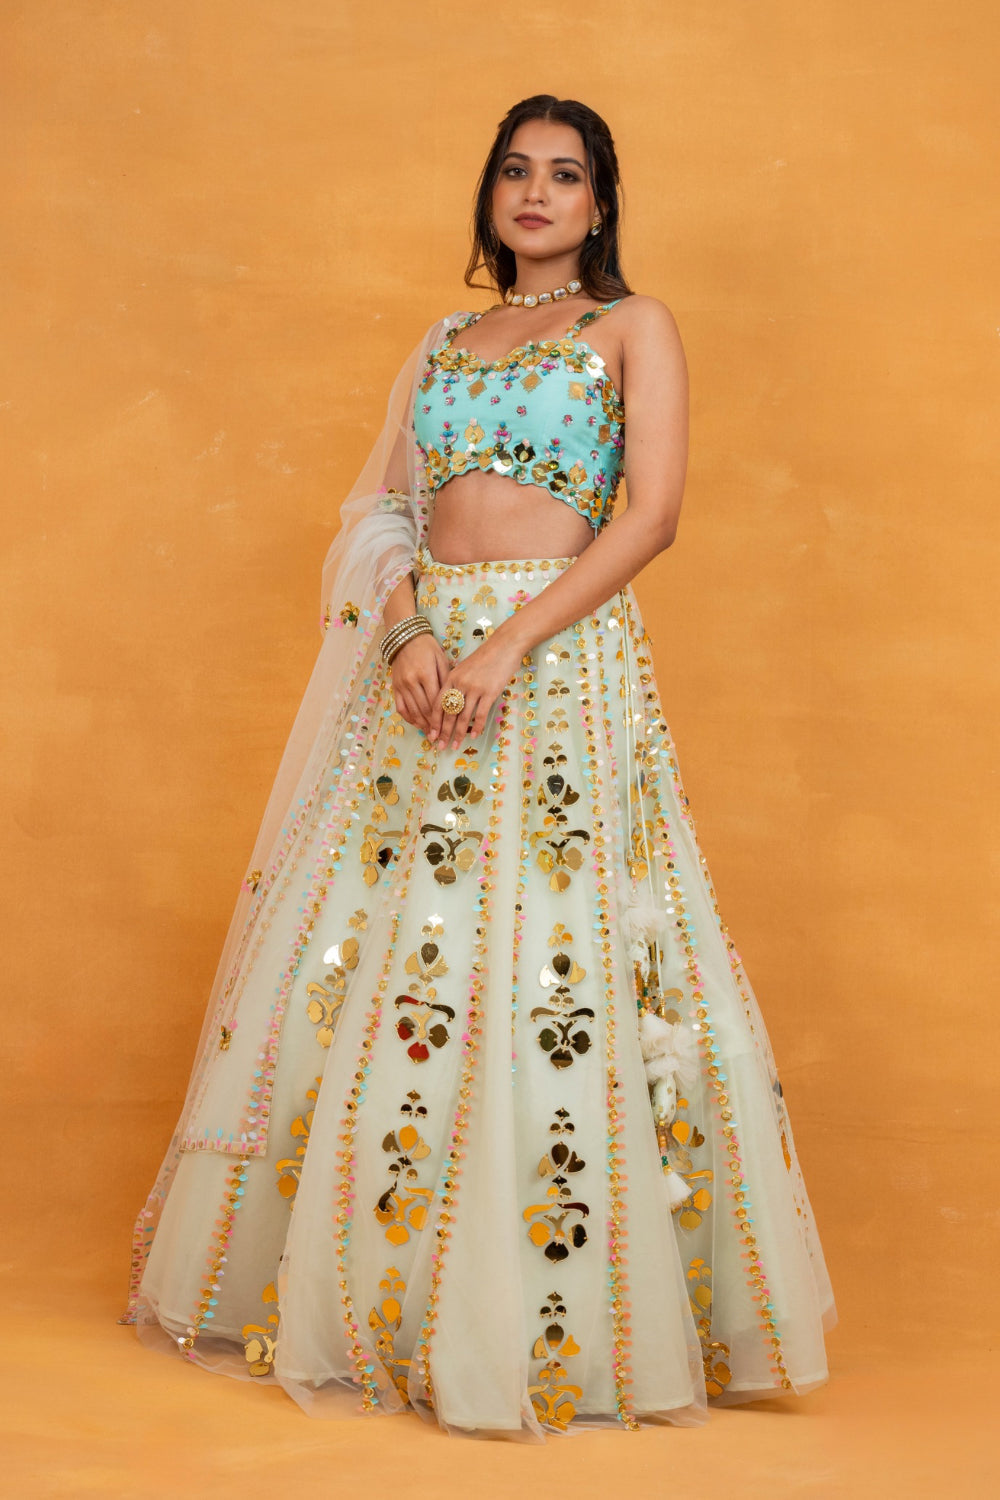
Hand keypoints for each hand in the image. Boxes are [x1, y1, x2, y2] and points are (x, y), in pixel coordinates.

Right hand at [390, 633, 451, 736]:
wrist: (405, 638)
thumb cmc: (428, 648)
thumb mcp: (441, 660)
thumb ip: (446, 680)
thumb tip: (453, 700)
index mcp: (426, 674)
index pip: (435, 702)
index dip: (442, 717)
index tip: (448, 728)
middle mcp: (412, 682)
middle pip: (424, 709)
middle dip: (433, 725)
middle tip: (441, 738)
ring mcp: (402, 686)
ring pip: (412, 711)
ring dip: (422, 725)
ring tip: (430, 735)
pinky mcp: (395, 687)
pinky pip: (401, 707)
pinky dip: (409, 718)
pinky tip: (416, 724)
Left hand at [430, 632, 525, 749]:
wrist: (504, 646)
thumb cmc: (485, 657)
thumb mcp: (464, 668)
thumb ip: (456, 684)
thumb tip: (450, 705)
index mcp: (451, 678)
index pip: (438, 704)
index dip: (433, 721)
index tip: (431, 734)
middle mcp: (460, 684)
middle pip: (448, 713)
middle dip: (443, 732)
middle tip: (440, 746)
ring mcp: (474, 688)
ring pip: (463, 717)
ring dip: (459, 734)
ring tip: (455, 745)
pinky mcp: (489, 692)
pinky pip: (480, 714)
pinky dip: (477, 727)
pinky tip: (474, 736)